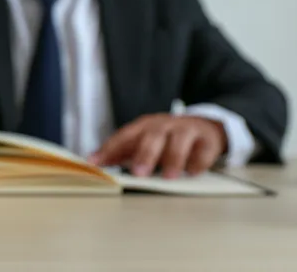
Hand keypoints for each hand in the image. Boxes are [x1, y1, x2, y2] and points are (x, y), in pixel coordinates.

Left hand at [88, 114, 226, 178]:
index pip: (124, 136)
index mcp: (144, 126)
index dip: (109, 149)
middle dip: (145, 154)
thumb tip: (94, 163)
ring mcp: (186, 131)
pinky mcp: (207, 140)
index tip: (96, 163)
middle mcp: (164, 126)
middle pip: (152, 136)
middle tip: (138, 172)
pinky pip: (203, 150)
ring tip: (169, 176)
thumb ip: (121, 153)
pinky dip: (198, 162)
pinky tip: (192, 172)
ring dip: (173, 158)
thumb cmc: (167, 138)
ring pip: (179, 140)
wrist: (204, 128)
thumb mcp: (143, 142)